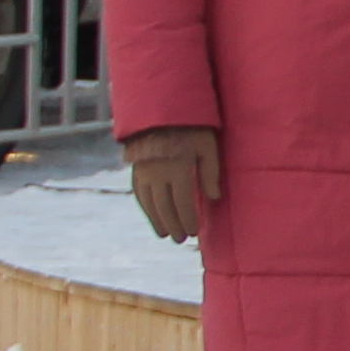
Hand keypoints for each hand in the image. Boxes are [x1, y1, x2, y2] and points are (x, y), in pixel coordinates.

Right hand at [126, 126, 223, 244]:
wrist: (162, 110)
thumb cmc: (193, 128)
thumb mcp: (208, 147)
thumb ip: (210, 173)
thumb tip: (214, 198)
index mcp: (178, 168)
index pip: (183, 202)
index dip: (188, 219)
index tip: (194, 232)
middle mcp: (158, 172)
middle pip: (165, 206)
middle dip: (173, 225)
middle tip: (181, 240)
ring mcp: (144, 171)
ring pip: (149, 202)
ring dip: (157, 220)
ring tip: (165, 234)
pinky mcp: (136, 167)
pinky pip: (138, 192)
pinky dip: (145, 207)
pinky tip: (151, 216)